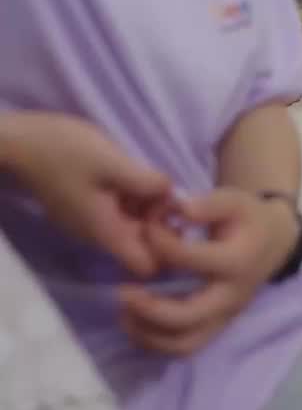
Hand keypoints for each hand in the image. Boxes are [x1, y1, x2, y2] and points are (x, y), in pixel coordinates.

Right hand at [2, 113, 171, 275]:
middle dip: (160, 220)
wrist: (20, 143)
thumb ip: (147, 182)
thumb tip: (173, 195)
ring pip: (130, 225)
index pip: (146, 266)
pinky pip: (117, 212)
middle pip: (142, 244)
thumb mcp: (112, 162)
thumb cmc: (65, 152)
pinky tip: (134, 174)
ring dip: (146, 206)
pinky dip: (130, 198)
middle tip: (165, 188)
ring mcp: (89, 222)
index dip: (168, 247)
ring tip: (151, 177)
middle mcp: (98, 235)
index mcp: (106, 232)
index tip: (174, 215)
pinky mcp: (84, 207)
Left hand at [119, 188, 299, 356]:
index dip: (160, 242)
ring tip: (124, 314)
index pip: (189, 259)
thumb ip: (209, 204)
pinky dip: (156, 343)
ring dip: (149, 334)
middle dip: (149, 308)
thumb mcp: (235, 200)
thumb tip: (178, 209)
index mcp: (236, 262)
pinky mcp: (217, 327)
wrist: (273, 242)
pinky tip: (135, 324)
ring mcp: (225, 317)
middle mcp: (231, 296)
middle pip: (187, 316)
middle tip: (122, 291)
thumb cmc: (248, 219)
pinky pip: (185, 348)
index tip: (146, 227)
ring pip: (184, 343)